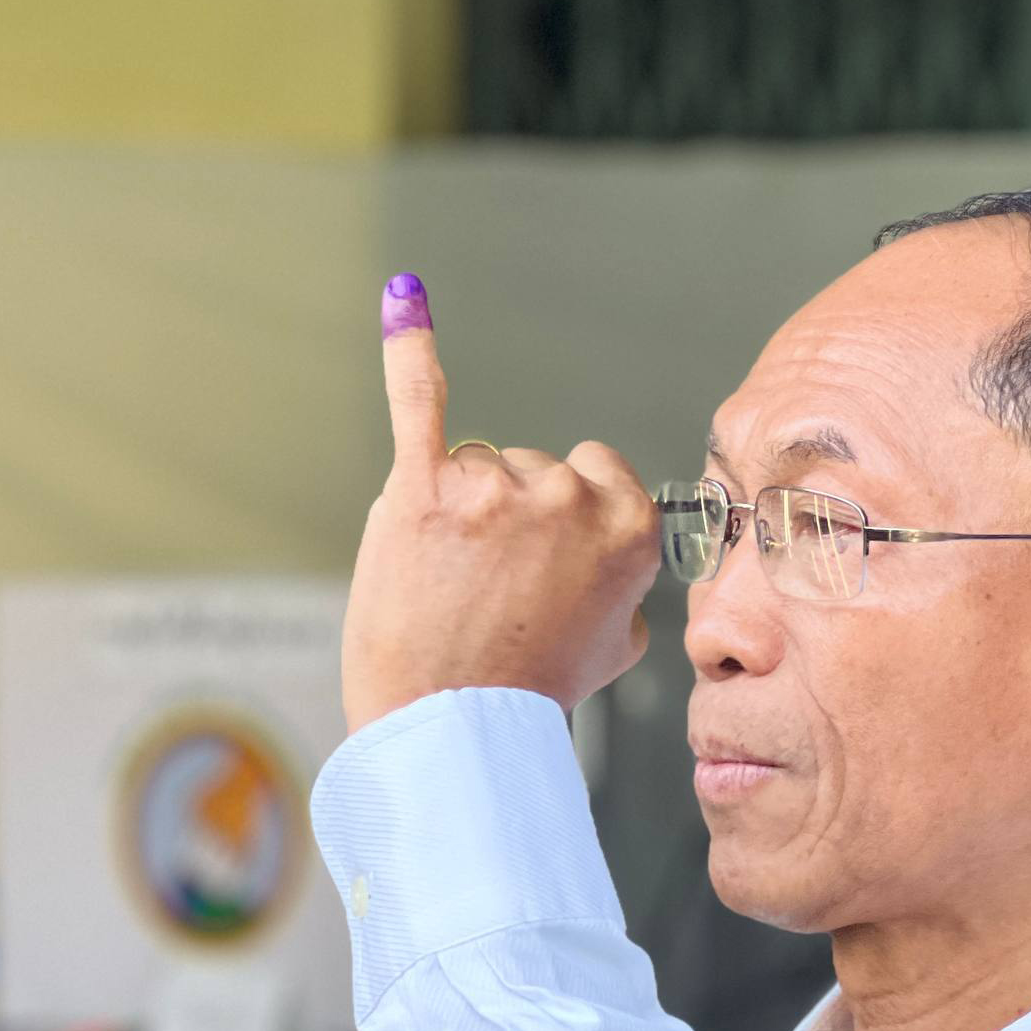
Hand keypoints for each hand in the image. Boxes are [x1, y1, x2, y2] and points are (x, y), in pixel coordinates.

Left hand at [342, 272, 660, 731]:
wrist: (450, 731)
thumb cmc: (528, 695)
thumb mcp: (613, 651)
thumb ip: (623, 591)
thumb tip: (611, 571)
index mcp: (626, 529)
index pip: (595, 471)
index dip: (564, 518)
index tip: (546, 561)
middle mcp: (567, 497)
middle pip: (531, 468)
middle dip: (506, 522)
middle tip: (490, 597)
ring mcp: (493, 490)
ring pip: (474, 468)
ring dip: (457, 516)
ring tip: (448, 590)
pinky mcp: (422, 490)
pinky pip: (420, 404)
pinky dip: (409, 350)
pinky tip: (403, 300)